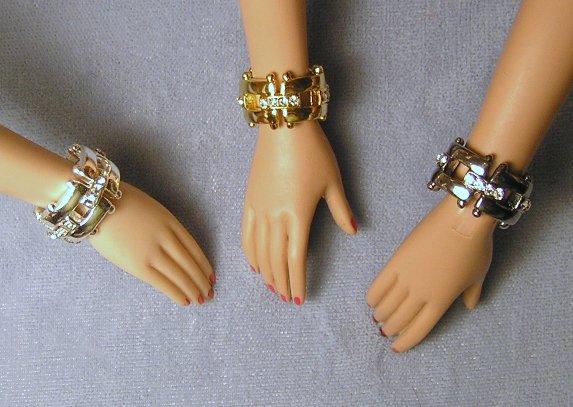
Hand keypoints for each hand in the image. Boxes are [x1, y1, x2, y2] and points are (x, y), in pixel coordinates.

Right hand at [89, 182, 213, 305]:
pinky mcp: (138, 265)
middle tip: (209, 292)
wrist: (97, 204)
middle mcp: (166, 238)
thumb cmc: (118, 203)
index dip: (204, 264)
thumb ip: (162, 227)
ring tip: (201, 300)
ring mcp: (153, 252)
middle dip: (201, 280)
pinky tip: (185, 301)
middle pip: (190, 263)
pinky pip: (162, 282)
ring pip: (180, 275)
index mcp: (170, 222)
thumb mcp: (150, 210)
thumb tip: (168, 247)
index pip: (194, 248)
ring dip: (193, 289)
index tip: (210, 275)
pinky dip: (176, 292)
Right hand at [242, 121, 355, 304]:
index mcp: (298, 215)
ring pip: (259, 250)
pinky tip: (253, 263)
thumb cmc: (313, 152)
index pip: (296, 258)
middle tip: (285, 298)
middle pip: (276, 259)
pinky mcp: (249, 199)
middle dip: (282, 282)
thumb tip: (353, 231)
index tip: (300, 298)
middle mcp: (275, 217)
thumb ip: (341, 210)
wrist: (284, 126)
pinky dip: (249, 251)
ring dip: (265, 271)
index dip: (298, 281)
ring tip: (271, 287)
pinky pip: (246, 232)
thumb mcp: (332, 182)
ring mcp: (259, 209)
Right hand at [366, 195, 496, 351]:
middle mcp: (422, 294)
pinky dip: (374, 294)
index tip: (396, 346)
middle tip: (384, 330)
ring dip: (381, 313)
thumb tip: (470, 305)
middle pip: (400, 318)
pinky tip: (370, 301)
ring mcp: (407, 278)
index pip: (420, 328)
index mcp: (442, 301)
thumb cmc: (475, 248)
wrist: (460, 221)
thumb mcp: (478, 275)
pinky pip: (381, 283)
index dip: (407, 340)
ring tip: (377, 317)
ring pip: (388, 304)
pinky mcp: (397, 261)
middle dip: (391, 328)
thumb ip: (471, 293)